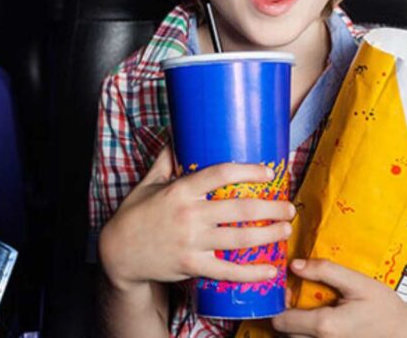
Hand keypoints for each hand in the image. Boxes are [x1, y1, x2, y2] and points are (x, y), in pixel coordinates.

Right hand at [98, 146, 294, 291]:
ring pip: (239, 240)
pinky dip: (251, 273)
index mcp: (180, 191)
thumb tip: (176, 134)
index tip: (268, 172)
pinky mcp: (191, 266)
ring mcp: (191, 242)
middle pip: (239, 210)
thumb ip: (165, 160)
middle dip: (270, 207)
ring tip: (285, 229)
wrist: (117, 253)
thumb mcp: (147, 183)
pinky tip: (269, 271)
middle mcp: (188, 215)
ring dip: (268, 235)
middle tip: (288, 206)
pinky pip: (227, 271)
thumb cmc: (134, 215)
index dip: (248, 171)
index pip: (220, 174)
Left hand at [272, 259, 406, 337]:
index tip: (287, 291)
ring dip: (296, 327)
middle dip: (286, 315)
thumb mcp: (357, 283)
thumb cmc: (384, 307)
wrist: (406, 333)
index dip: (278, 304)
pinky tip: (320, 322)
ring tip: (308, 310)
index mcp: (325, 325)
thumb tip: (294, 265)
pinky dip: (308, 333)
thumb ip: (325, 271)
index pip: (281, 320)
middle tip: (297, 298)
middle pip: (285, 333)